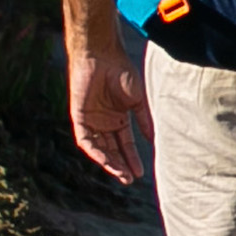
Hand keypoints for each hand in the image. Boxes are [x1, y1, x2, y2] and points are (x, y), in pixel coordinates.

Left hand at [67, 33, 151, 185]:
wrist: (103, 56)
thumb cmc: (122, 72)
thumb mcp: (137, 101)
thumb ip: (144, 121)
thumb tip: (154, 140)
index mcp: (118, 118)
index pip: (125, 144)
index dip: (132, 158)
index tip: (140, 174)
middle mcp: (104, 123)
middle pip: (112, 150)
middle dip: (121, 165)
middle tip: (130, 179)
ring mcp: (92, 121)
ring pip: (99, 149)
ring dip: (109, 163)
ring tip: (121, 175)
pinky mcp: (80, 118)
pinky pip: (86, 141)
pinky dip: (96, 152)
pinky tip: (106, 161)